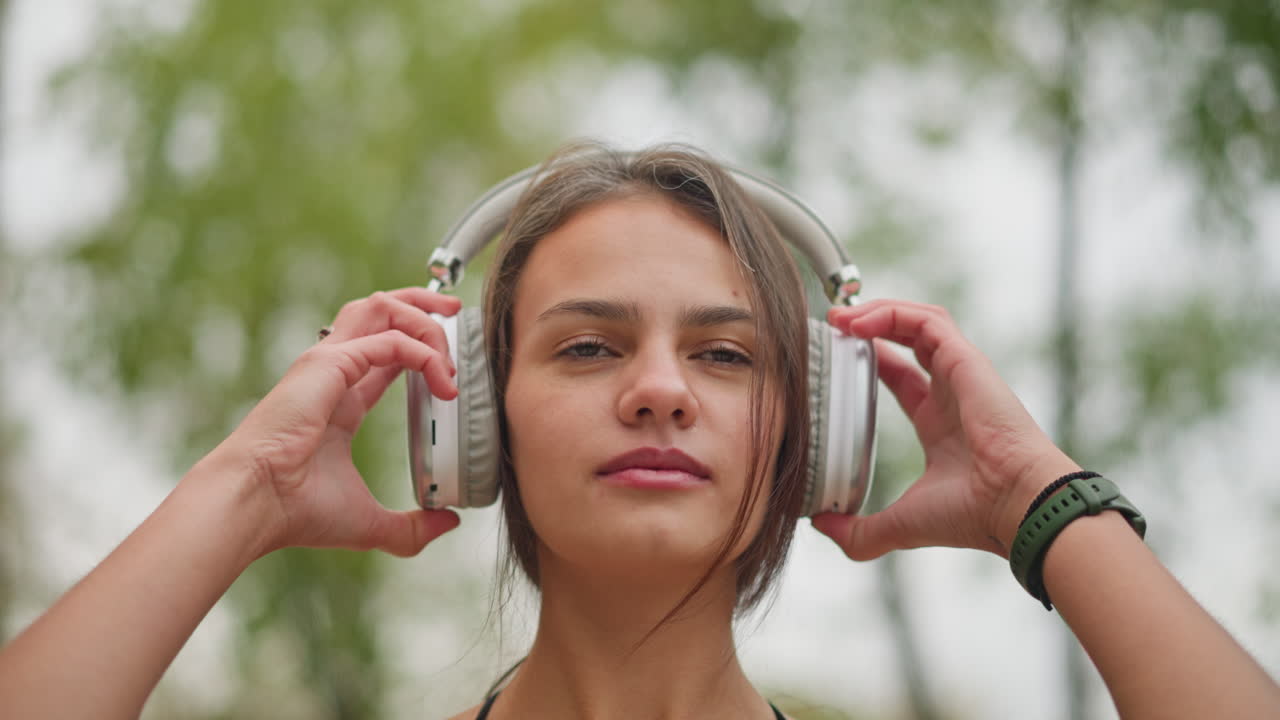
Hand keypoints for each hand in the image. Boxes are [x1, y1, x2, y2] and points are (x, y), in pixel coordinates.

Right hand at [198, 288, 463, 557]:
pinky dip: (424, 353)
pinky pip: (391, 341)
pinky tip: (443, 381)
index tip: (453, 366)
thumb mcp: (369, 521)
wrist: (254, 505)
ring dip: (424, 318)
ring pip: (382, 307)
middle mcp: (332, 371)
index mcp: (339, 398)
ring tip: (450, 347)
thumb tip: (448, 522)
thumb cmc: (295, 511)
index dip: (422, 348)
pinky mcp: (329, 364)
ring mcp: (327, 363)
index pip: (386, 352)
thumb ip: (411, 527)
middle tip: (455, 313)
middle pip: (379, 310)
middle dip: (422, 305)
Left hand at [812, 299, 1079, 559]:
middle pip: (908, 339)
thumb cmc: (974, 515)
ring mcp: (961, 373)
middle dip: (868, 325)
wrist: (1017, 506)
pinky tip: (858, 323)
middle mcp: (951, 392)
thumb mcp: (902, 523)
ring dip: (877, 311)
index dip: (868, 360)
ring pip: (918, 320)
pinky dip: (892, 313)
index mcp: (939, 423)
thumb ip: (860, 531)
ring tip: (838, 317)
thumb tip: (820, 525)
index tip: (834, 355)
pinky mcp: (966, 360)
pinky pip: (927, 320)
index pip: (901, 376)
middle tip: (830, 325)